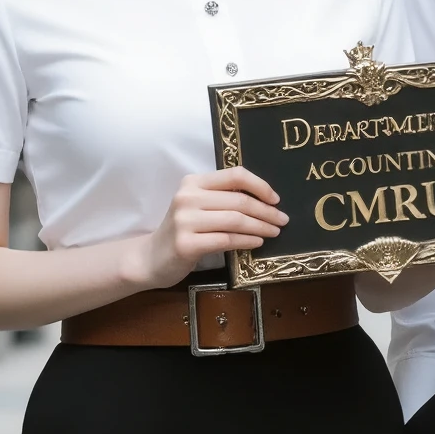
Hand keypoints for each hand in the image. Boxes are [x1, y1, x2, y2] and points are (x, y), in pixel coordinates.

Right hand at [134, 168, 287, 287]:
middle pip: (239, 200)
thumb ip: (222, 199)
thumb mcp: (198, 207)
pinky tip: (258, 242)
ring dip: (261, 227)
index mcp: (193, 183)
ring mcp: (185, 220)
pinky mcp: (186, 243)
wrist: (151, 258)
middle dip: (266, 211)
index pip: (234, 175)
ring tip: (274, 232)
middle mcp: (187, 197)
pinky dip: (247, 240)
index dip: (260, 185)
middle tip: (282, 220)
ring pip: (235, 220)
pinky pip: (226, 239)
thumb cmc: (183, 231)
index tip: (276, 199)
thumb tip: (265, 201)